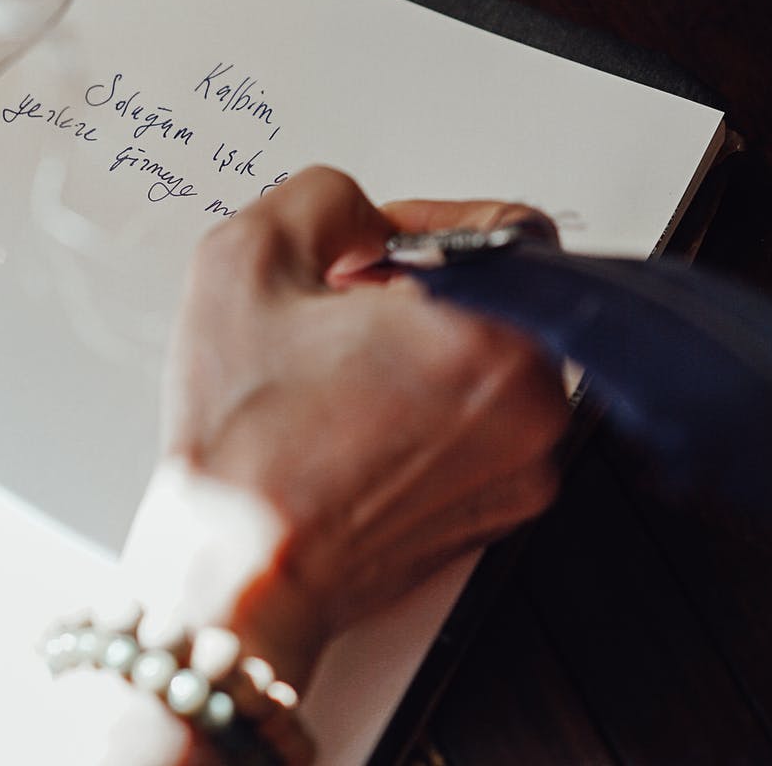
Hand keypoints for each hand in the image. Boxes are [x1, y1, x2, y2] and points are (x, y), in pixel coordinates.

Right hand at [156, 166, 570, 688]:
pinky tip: (361, 423)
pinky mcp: (505, 511)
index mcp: (489, 334)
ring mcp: (526, 467)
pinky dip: (436, 410)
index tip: (374, 249)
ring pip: (494, 362)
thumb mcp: (243, 258)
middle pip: (499, 298)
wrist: (238, 574)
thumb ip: (324, 196)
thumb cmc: (241, 443)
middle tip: (342, 315)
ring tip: (344, 375)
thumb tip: (366, 215)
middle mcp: (533, 405)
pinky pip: (487, 425)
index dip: (428, 223)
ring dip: (428, 350)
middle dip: (421, 291)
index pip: (510, 228)